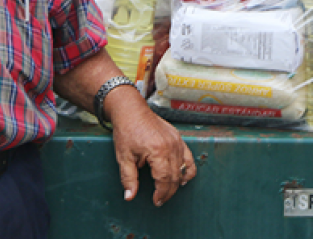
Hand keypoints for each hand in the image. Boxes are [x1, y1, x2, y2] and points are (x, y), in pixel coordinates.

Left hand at [108, 90, 196, 206]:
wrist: (132, 111)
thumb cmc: (127, 131)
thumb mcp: (123, 157)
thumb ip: (128, 178)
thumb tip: (129, 196)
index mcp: (158, 151)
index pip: (164, 179)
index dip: (161, 193)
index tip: (156, 201)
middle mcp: (171, 147)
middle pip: (175, 176)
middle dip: (168, 191)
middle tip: (160, 200)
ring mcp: (177, 142)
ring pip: (184, 168)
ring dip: (177, 182)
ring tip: (169, 191)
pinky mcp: (178, 138)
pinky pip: (188, 157)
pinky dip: (188, 169)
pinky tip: (182, 178)